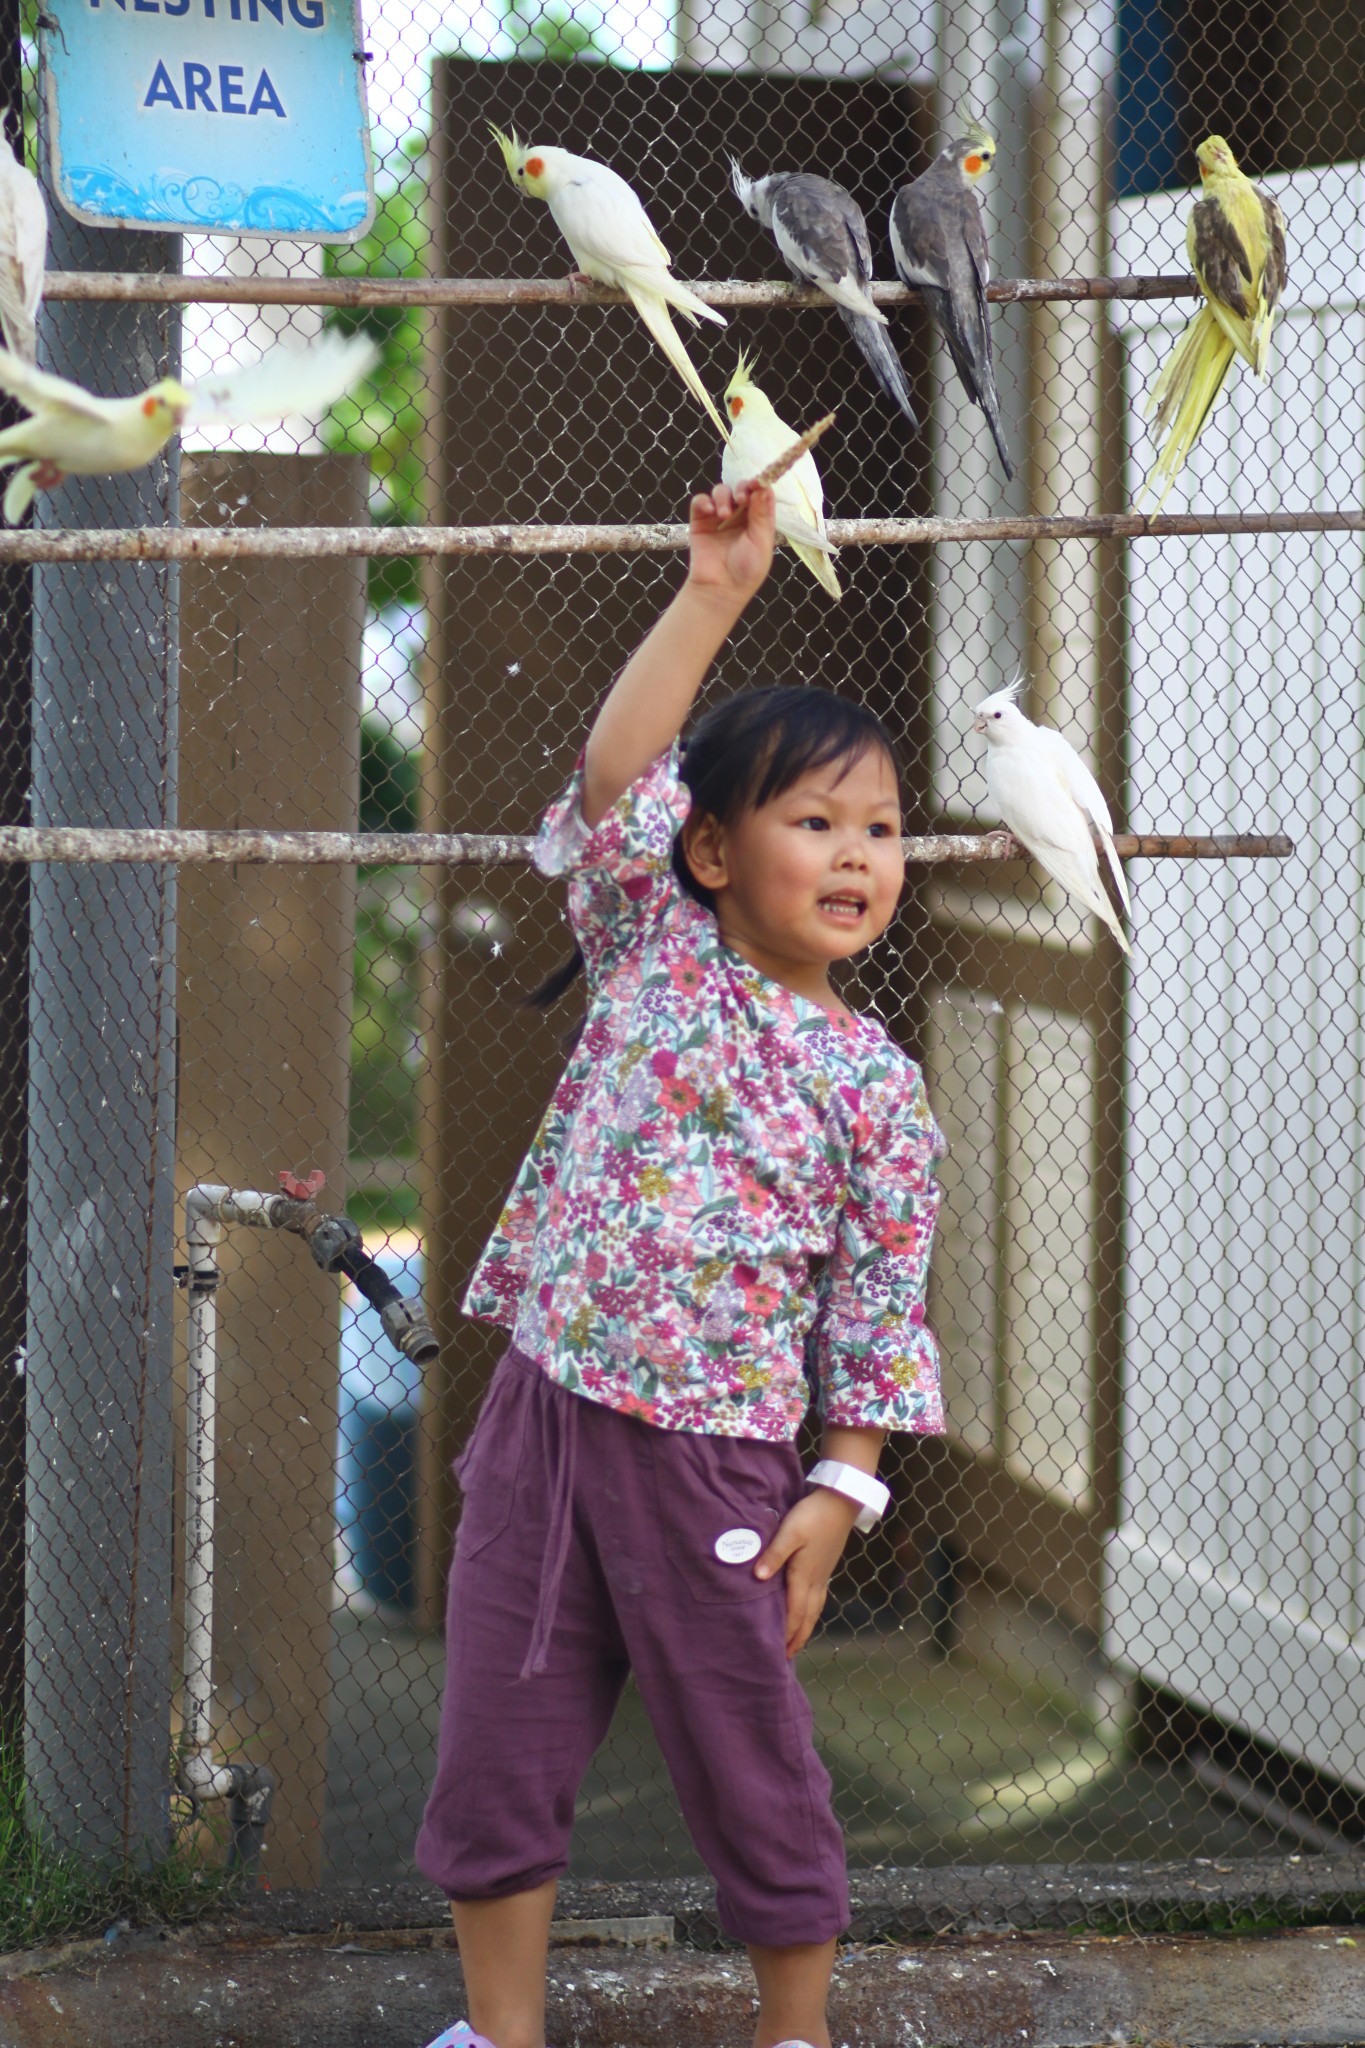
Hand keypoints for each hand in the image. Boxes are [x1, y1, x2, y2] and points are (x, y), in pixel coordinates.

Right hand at [685, 480, 775, 604]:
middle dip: (741, 488)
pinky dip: (704, 502)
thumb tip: (764, 488)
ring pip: (721, 492)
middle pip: (740, 489)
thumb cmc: (747, 570)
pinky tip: (709, 511)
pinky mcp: (701, 522)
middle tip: (741, 498)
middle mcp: (740, 516)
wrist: (720, 589)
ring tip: (723, 515)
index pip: (760, 494)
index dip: (759, 484)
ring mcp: (719, 518)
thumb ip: (762, 515)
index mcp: (758, 520)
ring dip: (723, 497)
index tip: (758, 481)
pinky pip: (700, 502)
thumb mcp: (760, 543)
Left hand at [754, 1486, 860, 1657]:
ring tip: (797, 1640)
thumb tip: (758, 1578)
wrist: (841, 1502)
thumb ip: (774, 1555)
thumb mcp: (789, 1532)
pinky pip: (819, 1598)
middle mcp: (816, 1581)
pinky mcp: (826, 1567)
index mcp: (804, 1576)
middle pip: (807, 1618)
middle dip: (797, 1638)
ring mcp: (823, 1575)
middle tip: (786, 1656)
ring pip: (815, 1609)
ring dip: (805, 1627)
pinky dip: (812, 1611)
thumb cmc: (813, 1515)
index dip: (786, 1634)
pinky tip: (808, 1610)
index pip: (794, 1613)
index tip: (778, 1653)